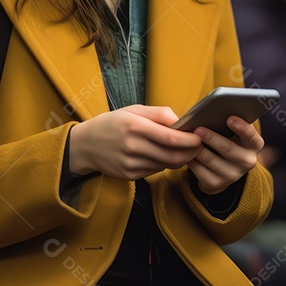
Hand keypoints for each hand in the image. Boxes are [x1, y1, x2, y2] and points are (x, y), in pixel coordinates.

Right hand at [69, 105, 202, 180]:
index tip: (200, 137)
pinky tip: (164, 156)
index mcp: (134, 127)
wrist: (85, 145)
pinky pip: (155, 170)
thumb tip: (182, 121)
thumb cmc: (112, 124)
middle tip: (199, 147)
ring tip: (186, 150)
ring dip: (180, 159)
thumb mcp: (134, 110)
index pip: (171, 137)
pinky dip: (164, 164)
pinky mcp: (130, 175)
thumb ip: (159, 114)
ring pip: (166, 165)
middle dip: (190, 152)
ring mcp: (131, 164)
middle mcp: (132, 147)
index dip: (190, 140)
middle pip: (172, 155)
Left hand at [188, 116, 264, 194]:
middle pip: (228, 149)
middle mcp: (247, 161)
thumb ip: (227, 123)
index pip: (251, 136)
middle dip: (212, 138)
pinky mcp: (216, 184)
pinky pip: (199, 170)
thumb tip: (211, 113)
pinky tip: (186, 152)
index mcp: (254, 144)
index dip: (241, 127)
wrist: (221, 168)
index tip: (229, 118)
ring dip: (197, 148)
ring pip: (210, 160)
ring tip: (188, 139)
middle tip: (198, 129)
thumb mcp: (231, 132)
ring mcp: (232, 175)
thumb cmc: (225, 139)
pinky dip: (191, 159)